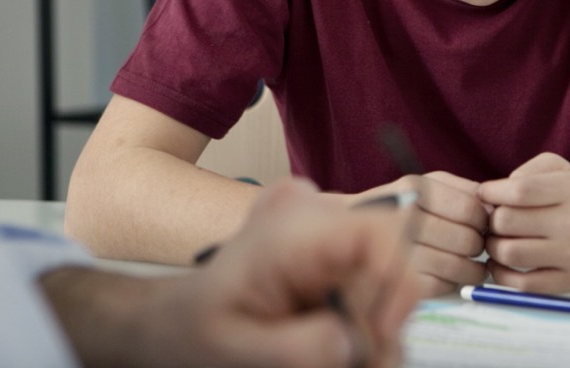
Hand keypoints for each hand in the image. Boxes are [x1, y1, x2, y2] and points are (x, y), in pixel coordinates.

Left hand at [166, 178, 418, 366]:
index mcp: (290, 230)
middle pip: (388, 264)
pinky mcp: (331, 245)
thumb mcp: (236, 352)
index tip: (378, 338)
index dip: (397, 284)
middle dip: (378, 323)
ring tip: (324, 354)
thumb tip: (358, 344)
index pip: (378, 233)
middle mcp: (316, 215)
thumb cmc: (192, 334)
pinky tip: (326, 337)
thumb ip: (299, 349)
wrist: (172, 322)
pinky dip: (359, 323)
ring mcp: (326, 227)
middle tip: (344, 362)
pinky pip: (371, 284)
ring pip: (385, 281)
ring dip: (368, 329)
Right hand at [365, 171, 488, 296]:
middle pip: (466, 240)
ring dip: (472, 271)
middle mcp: (406, 216)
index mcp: (418, 188)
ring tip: (472, 266)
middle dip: (478, 247)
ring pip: (456, 266)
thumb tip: (497, 209)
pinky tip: (448, 276)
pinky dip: (451, 284)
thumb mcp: (430, 184)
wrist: (350, 223)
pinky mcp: (395, 278)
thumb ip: (465, 190)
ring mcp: (398, 249)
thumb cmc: (403, 203)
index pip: (471, 210)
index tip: (483, 226)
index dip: (485, 222)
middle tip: (476, 248)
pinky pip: (439, 286)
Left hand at [477, 152, 569, 292]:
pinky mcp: (568, 281)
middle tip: (492, 220)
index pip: (520, 190)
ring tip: (496, 240)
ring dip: (492, 247)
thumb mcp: (559, 169)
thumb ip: (527, 171)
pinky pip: (521, 284)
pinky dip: (500, 274)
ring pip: (509, 253)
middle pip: (508, 222)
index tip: (484, 193)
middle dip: (490, 220)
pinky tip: (500, 263)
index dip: (492, 191)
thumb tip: (495, 195)